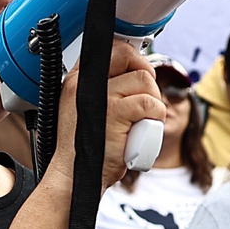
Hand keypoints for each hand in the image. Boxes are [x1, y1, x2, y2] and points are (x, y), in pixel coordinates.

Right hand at [44, 40, 163, 182]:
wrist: (74, 178)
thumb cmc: (83, 150)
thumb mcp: (86, 110)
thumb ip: (103, 90)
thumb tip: (135, 73)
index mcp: (77, 80)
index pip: (114, 50)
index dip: (134, 58)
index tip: (140, 72)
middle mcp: (85, 84)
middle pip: (133, 61)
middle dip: (147, 81)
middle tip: (144, 103)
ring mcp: (100, 97)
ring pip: (145, 81)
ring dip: (152, 102)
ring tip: (140, 121)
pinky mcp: (115, 113)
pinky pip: (149, 104)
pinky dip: (154, 117)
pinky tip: (141, 130)